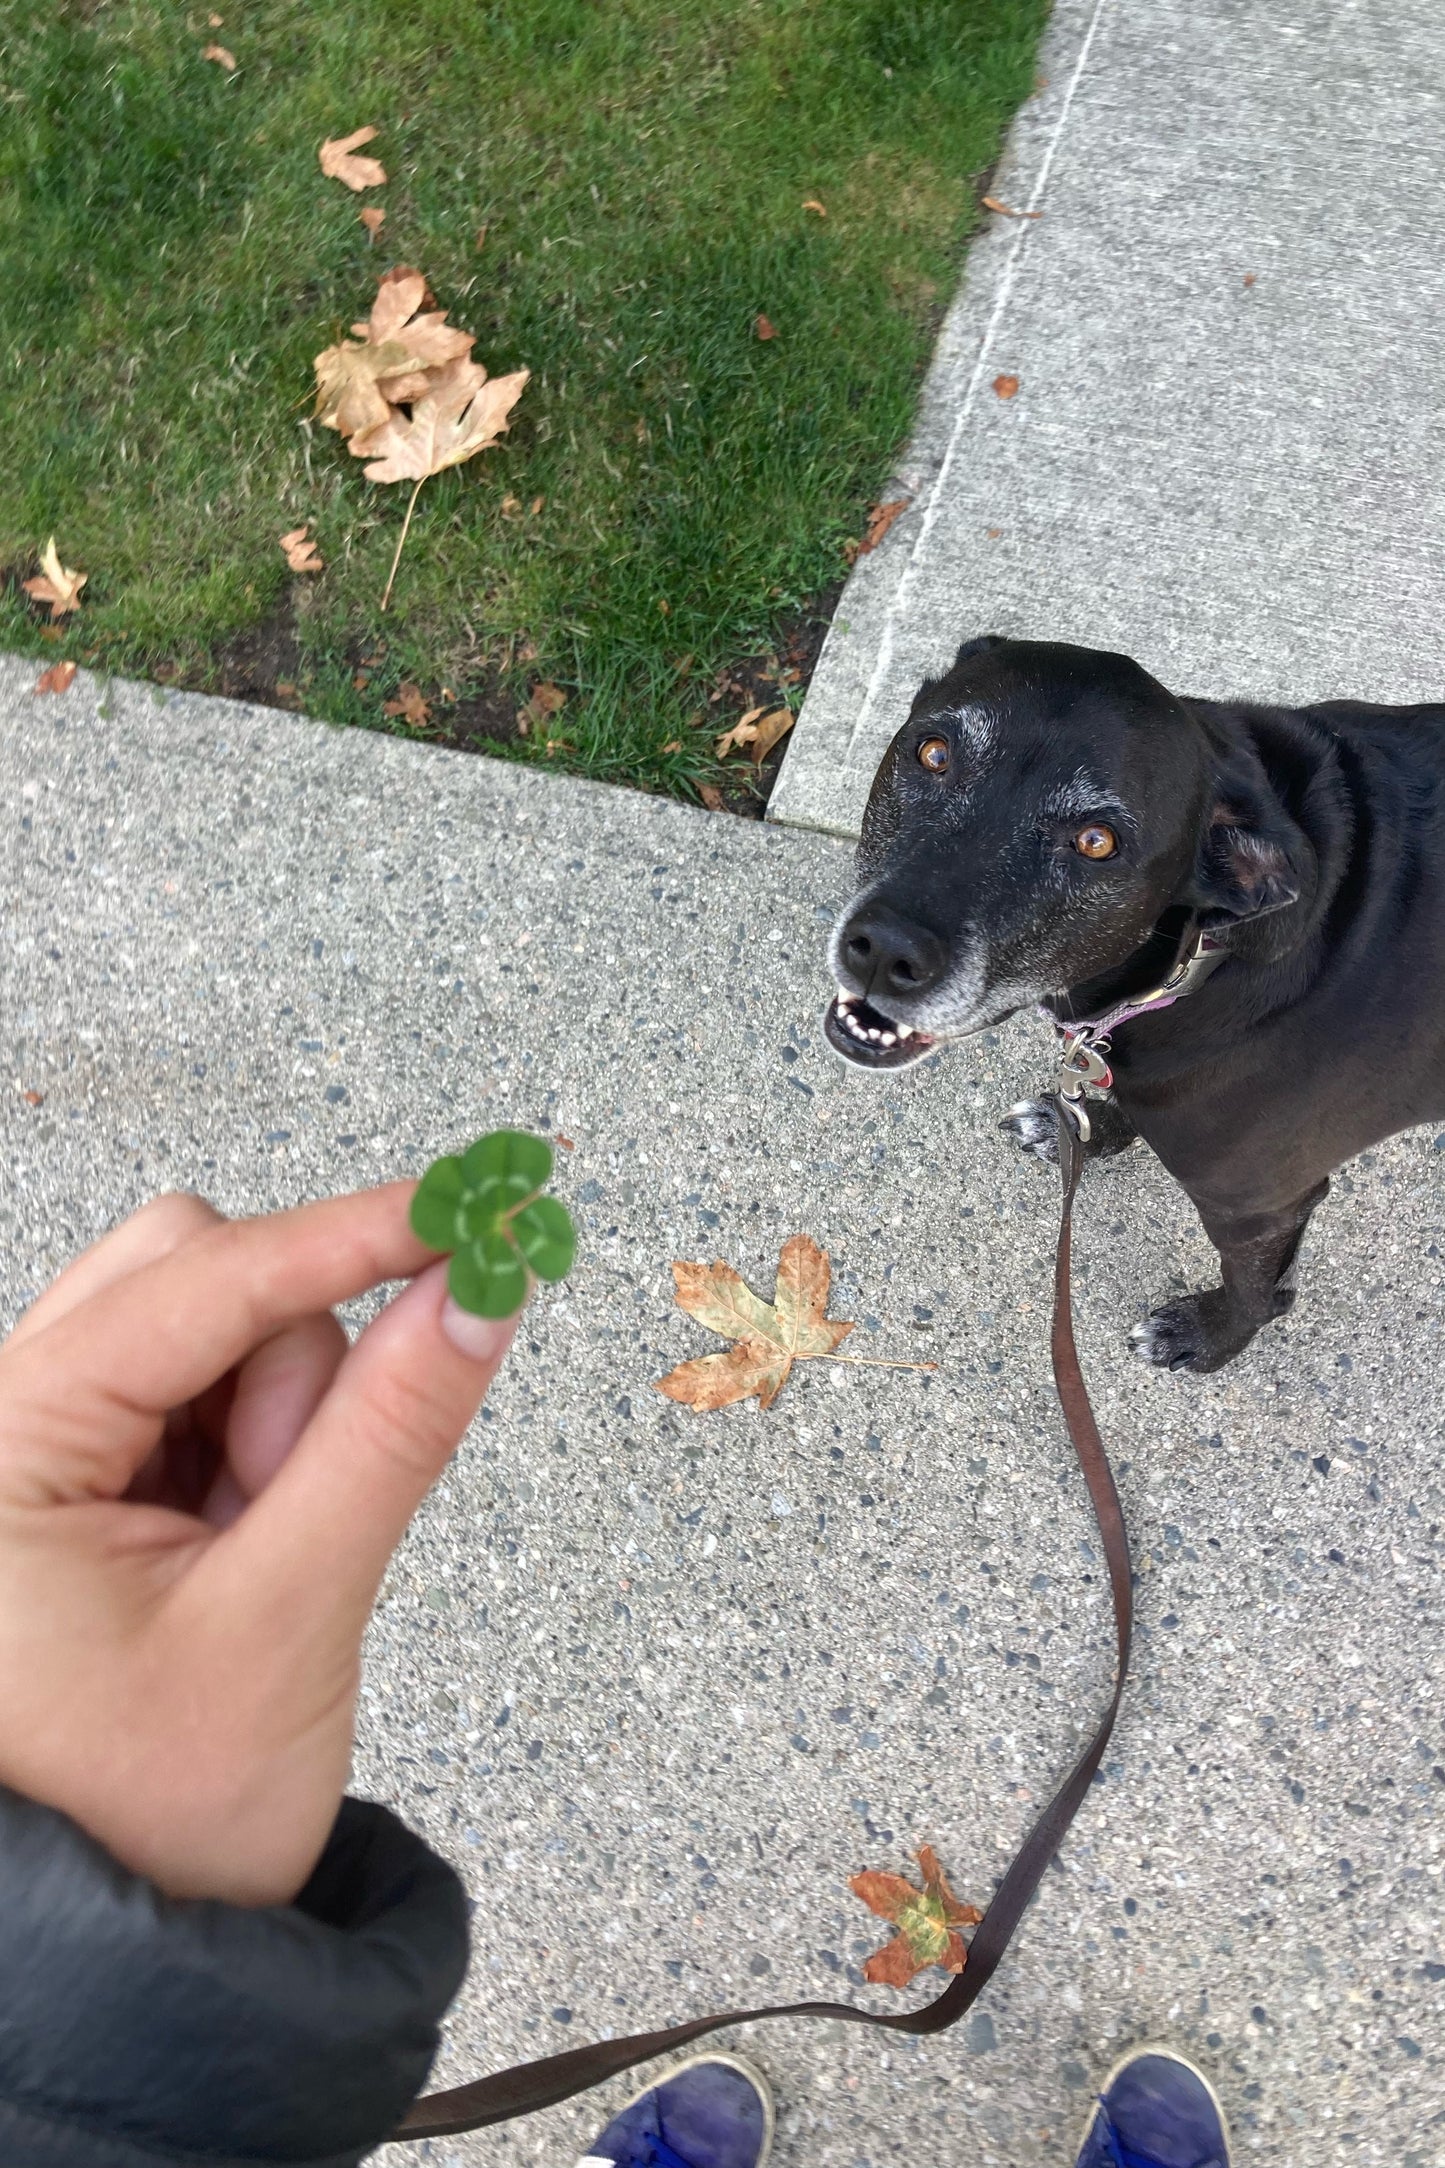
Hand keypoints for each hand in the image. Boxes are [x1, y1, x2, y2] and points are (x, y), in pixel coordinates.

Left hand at [0, 1183, 518, 1905]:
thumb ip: (390, 1435)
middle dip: (288, 1360)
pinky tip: (252, 1533)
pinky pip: (212, 1383)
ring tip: (265, 1551)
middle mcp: (5, 1426)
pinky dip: (266, 1437)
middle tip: (300, 1498)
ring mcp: (48, 1443)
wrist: (126, 1954)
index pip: (195, 1281)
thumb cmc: (152, 1820)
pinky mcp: (98, 1469)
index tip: (470, 1204)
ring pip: (213, 1319)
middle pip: (189, 1267)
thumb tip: (479, 1293)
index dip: (344, 1234)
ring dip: (281, 1409)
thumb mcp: (288, 1615)